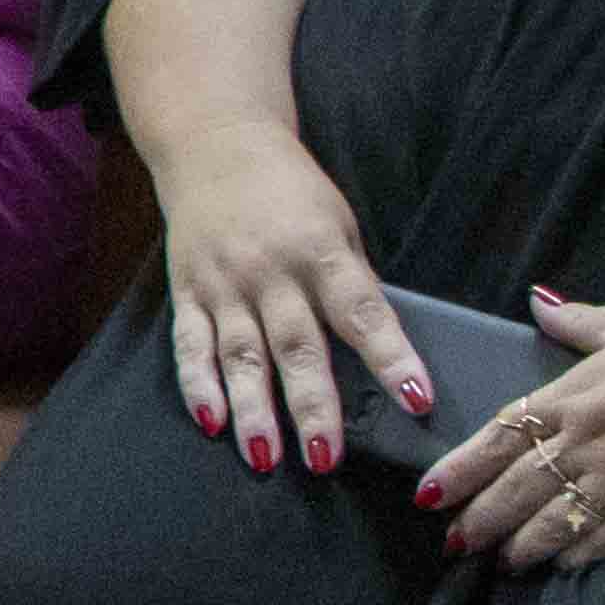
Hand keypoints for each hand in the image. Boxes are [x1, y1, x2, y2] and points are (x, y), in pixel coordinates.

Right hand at [141, 123, 427, 480]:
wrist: (215, 145)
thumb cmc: (291, 191)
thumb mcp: (339, 226)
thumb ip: (351, 285)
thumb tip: (375, 351)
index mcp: (320, 251)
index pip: (362, 311)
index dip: (390, 357)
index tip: (417, 400)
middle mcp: (270, 271)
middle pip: (295, 346)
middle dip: (311, 405)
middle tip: (326, 459)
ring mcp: (224, 284)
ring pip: (239, 355)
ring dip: (253, 409)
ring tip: (267, 459)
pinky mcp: (187, 291)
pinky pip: (190, 345)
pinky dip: (198, 385)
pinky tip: (211, 421)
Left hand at [427, 280, 604, 578]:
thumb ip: (578, 323)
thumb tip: (537, 301)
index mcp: (578, 392)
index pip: (500, 437)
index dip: (460, 470)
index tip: (428, 494)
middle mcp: (595, 438)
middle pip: (518, 487)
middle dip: (481, 520)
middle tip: (455, 543)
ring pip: (559, 521)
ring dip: (524, 546)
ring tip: (501, 564)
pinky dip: (584, 555)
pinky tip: (565, 568)